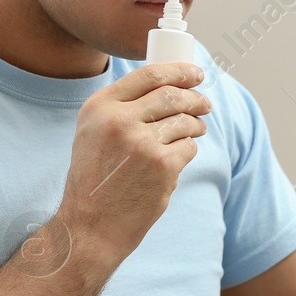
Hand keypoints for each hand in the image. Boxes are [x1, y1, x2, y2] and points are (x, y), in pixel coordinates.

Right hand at [59, 63, 210, 258]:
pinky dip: (188, 150)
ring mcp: (142, 143)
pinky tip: (178, 157)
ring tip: (197, 129)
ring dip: (196, 125)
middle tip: (204, 104)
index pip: (148, 75)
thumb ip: (119, 109)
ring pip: (184, 121)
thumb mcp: (92, 133)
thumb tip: (166, 86)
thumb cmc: (94, 178)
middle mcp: (119, 121)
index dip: (178, 71)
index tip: (195, 73)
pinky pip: (188, 148)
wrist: (91, 225)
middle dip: (195, 97)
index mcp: (99, 107)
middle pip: (171, 95)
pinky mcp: (162, 167)